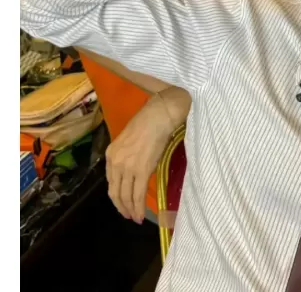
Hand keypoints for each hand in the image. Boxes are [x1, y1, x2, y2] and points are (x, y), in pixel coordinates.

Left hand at [105, 87, 190, 222]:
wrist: (158, 115)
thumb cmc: (147, 122)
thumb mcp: (128, 140)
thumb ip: (126, 156)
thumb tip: (133, 170)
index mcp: (111, 154)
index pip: (111, 182)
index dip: (116, 196)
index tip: (122, 203)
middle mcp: (116, 162)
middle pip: (116, 192)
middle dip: (122, 207)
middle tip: (128, 215)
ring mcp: (127, 168)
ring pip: (126, 196)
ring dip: (130, 210)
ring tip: (136, 218)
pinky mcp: (141, 171)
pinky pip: (138, 195)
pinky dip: (139, 208)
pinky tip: (141, 215)